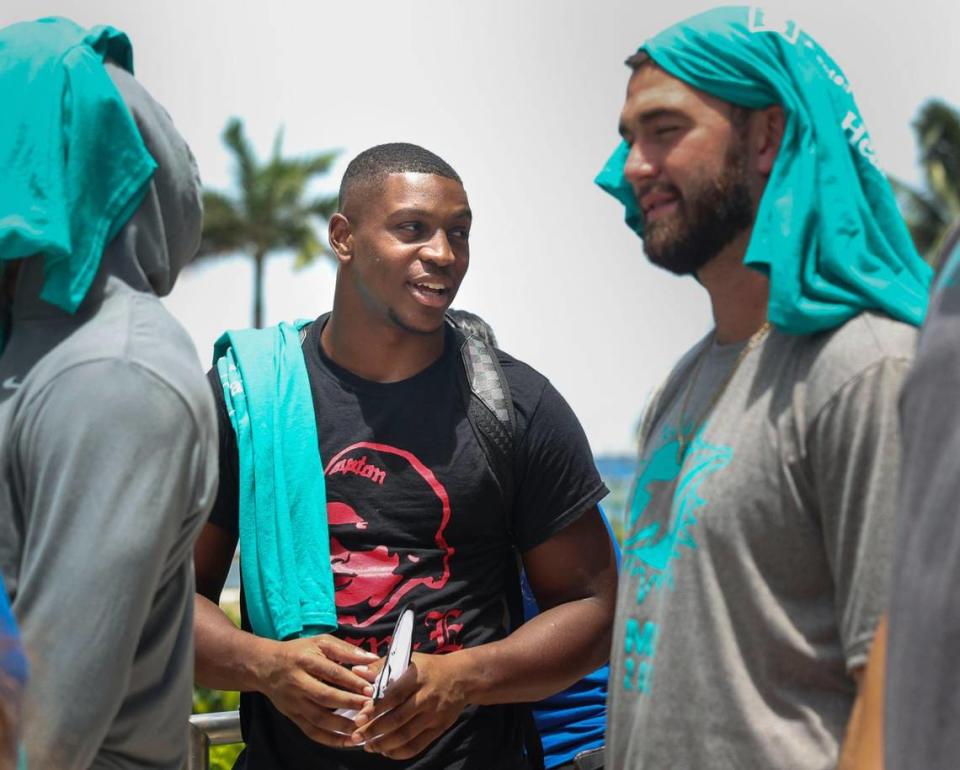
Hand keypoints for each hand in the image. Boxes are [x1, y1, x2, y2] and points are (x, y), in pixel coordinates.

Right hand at [255, 634, 377, 746]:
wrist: (265, 666)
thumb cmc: (298, 651)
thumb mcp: (320, 642)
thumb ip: (346, 650)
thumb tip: (372, 658)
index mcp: (306, 660)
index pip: (332, 672)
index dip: (352, 681)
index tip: (370, 689)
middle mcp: (298, 682)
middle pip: (325, 696)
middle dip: (349, 703)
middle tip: (369, 707)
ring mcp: (294, 702)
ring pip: (318, 718)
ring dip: (341, 725)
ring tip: (361, 727)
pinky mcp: (292, 716)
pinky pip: (311, 731)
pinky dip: (329, 739)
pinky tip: (346, 741)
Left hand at [351, 652, 469, 759]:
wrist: (462, 677)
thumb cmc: (429, 667)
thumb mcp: (408, 659)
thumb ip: (382, 666)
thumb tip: (357, 671)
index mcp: (417, 677)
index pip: (393, 695)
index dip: (375, 709)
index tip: (358, 718)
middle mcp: (427, 697)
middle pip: (397, 719)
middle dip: (374, 730)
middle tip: (357, 736)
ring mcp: (434, 714)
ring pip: (406, 735)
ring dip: (384, 744)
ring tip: (368, 746)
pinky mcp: (440, 728)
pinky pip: (418, 745)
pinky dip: (400, 752)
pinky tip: (386, 751)